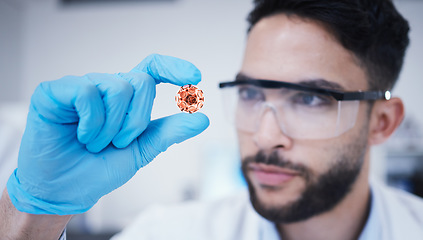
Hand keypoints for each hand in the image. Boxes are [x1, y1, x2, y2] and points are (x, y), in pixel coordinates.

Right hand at [6, 54, 209, 214]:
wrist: (65, 190)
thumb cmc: (98, 168)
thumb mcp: (141, 150)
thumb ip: (169, 132)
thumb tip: (202, 119)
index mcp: (125, 99)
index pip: (152, 68)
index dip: (173, 67)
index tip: (195, 77)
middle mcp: (104, 87)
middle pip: (141, 82)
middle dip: (136, 121)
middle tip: (117, 143)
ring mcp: (80, 86)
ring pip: (118, 87)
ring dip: (111, 127)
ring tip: (94, 143)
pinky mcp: (55, 91)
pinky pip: (87, 93)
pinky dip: (91, 122)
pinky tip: (80, 135)